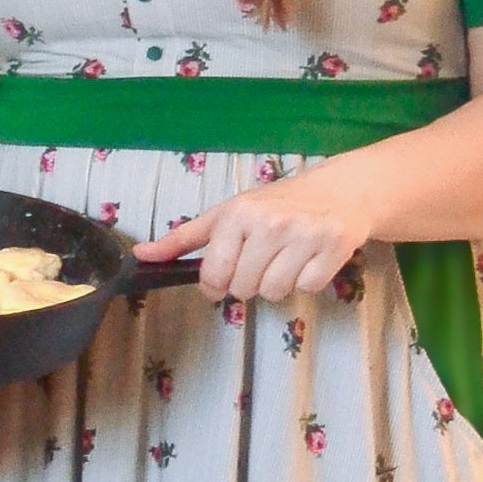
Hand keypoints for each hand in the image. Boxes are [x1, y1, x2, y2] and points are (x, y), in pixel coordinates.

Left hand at [137, 164, 373, 303]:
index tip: (226, 274)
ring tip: (287, 257)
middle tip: (263, 258)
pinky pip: (307, 288)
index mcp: (238, 214)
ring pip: (274, 293)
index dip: (216, 285)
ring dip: (278, 283)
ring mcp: (305, 235)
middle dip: (250, 282)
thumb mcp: (225, 214)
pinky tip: (309, 257)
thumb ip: (182, 238)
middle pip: (244, 289)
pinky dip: (307, 280)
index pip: (214, 276)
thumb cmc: (276, 203)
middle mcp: (270, 223)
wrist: (340, 189)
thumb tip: (142, 255)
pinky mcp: (334, 247)